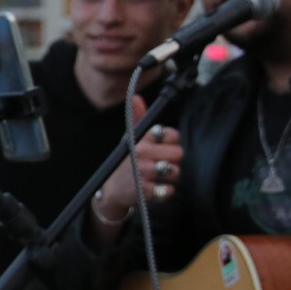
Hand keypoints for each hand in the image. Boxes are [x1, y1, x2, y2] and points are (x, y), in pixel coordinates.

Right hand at [94, 96, 184, 225]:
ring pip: (176, 171)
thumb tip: (136, 97)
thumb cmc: (126, 162)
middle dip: (173, 160)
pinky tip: (156, 188)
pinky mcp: (145, 192)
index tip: (164, 146)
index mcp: (140, 141)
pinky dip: (165, 191)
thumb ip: (137, 118)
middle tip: (162, 163)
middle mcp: (141, 155)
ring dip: (170, 176)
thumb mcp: (129, 140)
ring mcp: (143, 174)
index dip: (172, 141)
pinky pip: (169, 190)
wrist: (112, 191)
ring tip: (159, 176)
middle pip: (178, 153)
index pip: (171, 134)